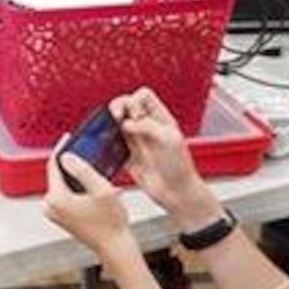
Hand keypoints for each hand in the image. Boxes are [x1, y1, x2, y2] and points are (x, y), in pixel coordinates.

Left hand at [43, 140, 132, 256]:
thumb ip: (82, 170)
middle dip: (72, 163)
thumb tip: (66, 156)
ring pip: (63, 184)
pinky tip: (93, 186)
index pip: (53, 165)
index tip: (68, 138)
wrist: (115, 247)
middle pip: (57, 174)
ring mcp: (55, 213)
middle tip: (85, 151)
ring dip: (76, 176)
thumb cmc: (111, 223)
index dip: (61, 149)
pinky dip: (77, 187)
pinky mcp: (61, 217)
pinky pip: (66, 194)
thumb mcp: (101, 190)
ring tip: (93, 170)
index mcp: (56, 199)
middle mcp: (50, 207)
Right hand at [110, 88, 220, 224]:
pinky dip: (108, 141)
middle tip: (117, 118)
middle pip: (126, 105)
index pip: (143, 96)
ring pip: (117, 122)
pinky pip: (113, 143)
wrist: (177, 193)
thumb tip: (126, 122)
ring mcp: (137, 141)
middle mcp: (148, 127)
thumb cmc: (181, 167)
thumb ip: (147, 125)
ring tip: (110, 129)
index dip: (135, 101)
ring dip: (111, 123)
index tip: (136, 115)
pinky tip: (109, 144)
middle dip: (118, 108)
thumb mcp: (168, 139)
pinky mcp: (128, 156)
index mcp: (161, 118)